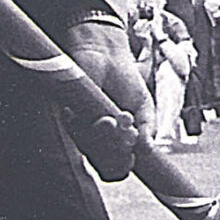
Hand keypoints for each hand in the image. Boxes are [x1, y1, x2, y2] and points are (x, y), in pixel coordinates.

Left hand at [60, 18, 152, 180]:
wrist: (105, 54)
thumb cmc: (124, 80)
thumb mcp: (143, 106)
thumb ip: (148, 127)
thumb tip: (150, 149)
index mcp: (114, 139)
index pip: (116, 165)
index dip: (124, 164)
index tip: (133, 155)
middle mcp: (96, 137)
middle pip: (105, 162)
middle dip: (120, 151)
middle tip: (130, 134)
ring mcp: (81, 128)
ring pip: (93, 150)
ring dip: (111, 139)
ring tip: (122, 119)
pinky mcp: (70, 116)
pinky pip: (81, 134)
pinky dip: (98, 129)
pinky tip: (109, 117)